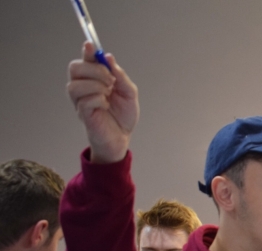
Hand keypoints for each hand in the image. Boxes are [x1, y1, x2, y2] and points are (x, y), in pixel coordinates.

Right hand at [67, 41, 138, 163]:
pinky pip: (84, 101)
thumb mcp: (129, 93)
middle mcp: (84, 87)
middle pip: (75, 68)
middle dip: (95, 70)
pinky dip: (98, 100)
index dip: (87, 51)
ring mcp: (81, 100)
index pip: (86, 60)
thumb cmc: (123, 115)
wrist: (123, 137)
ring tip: (109, 93)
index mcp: (94, 79)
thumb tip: (109, 58)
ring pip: (75, 85)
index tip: (91, 45)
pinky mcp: (83, 113)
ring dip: (95, 86)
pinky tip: (106, 105)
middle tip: (111, 80)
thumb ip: (120, 76)